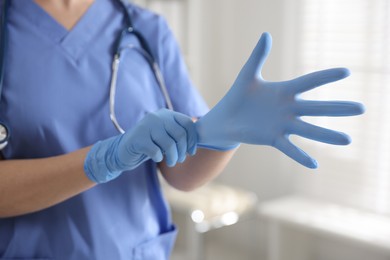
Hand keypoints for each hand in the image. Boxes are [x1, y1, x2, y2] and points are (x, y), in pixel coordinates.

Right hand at [84, 109, 196, 182]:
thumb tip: (199, 140)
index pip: (187, 123)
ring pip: (170, 144)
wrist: (122, 151)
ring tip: (172, 163)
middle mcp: (157, 117)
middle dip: (182, 151)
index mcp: (166, 114)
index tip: (191, 152)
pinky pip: (156, 151)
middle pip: (180, 135)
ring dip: (173, 158)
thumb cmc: (149, 145)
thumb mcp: (165, 136)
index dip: (192, 140)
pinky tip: (156, 158)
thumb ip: (179, 134)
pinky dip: (159, 158)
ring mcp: (147, 126)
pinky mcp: (138, 138)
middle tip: (179, 160)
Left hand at [196, 32, 363, 167]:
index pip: (309, 82)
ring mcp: (281, 125)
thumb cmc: (237, 96)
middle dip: (337, 108)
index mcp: (284, 91)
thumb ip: (258, 56)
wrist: (225, 119)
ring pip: (308, 130)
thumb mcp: (247, 75)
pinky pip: (289, 148)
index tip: (346, 72)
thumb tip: (266, 34)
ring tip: (347, 140)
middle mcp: (288, 109)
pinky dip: (300, 156)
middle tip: (362, 108)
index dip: (326, 77)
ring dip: (326, 135)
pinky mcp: (272, 138)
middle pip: (317, 108)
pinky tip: (314, 164)